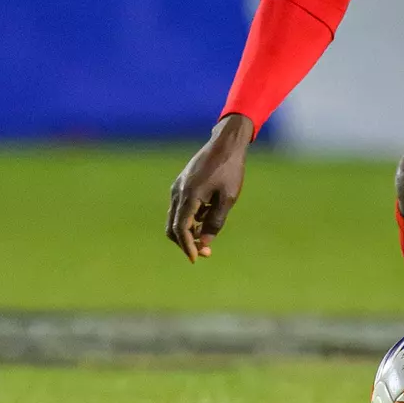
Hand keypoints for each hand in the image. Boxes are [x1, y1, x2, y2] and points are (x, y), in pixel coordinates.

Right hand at [166, 114, 251, 261]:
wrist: (225, 144)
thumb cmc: (230, 170)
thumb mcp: (227, 198)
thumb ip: (215, 222)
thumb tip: (205, 243)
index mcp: (189, 196)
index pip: (181, 229)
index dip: (187, 246)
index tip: (196, 259)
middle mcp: (178, 192)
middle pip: (173, 227)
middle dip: (186, 242)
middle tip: (204, 251)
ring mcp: (178, 187)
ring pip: (175, 218)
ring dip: (187, 230)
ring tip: (207, 234)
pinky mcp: (181, 184)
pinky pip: (180, 208)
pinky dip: (189, 218)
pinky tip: (205, 217)